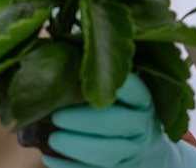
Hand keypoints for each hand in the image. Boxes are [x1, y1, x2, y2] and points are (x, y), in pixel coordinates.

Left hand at [42, 73, 195, 167]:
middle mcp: (141, 124)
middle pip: (116, 124)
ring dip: (77, 146)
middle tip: (57, 115)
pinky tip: (48, 158)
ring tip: (53, 138)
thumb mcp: (121, 88)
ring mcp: (132, 150)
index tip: (92, 77)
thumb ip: (99, 70)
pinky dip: (70, 167)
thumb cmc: (122, 108)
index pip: (135, 90)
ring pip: (107, 152)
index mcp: (142, 99)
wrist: (147, 148)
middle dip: (85, 121)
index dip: (117, 85)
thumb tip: (59, 41)